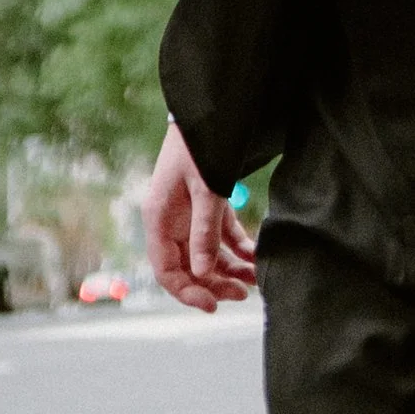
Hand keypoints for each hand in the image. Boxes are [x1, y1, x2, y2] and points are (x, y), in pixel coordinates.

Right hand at [144, 119, 257, 312]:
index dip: (187, 292)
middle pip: (189, 266)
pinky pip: (221, 236)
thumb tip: (202, 273)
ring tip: (255, 280)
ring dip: (229, 269)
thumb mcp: (205, 187)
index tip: (213, 305)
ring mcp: (189, 214)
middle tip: (243, 294)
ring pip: (207, 254)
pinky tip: (255, 258)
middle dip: (214, 283)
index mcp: (159, 218)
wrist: (211, 108)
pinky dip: (238, 248)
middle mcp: (171, 221)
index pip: (166, 270)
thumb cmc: (201, 144)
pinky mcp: (208, 204)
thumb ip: (204, 229)